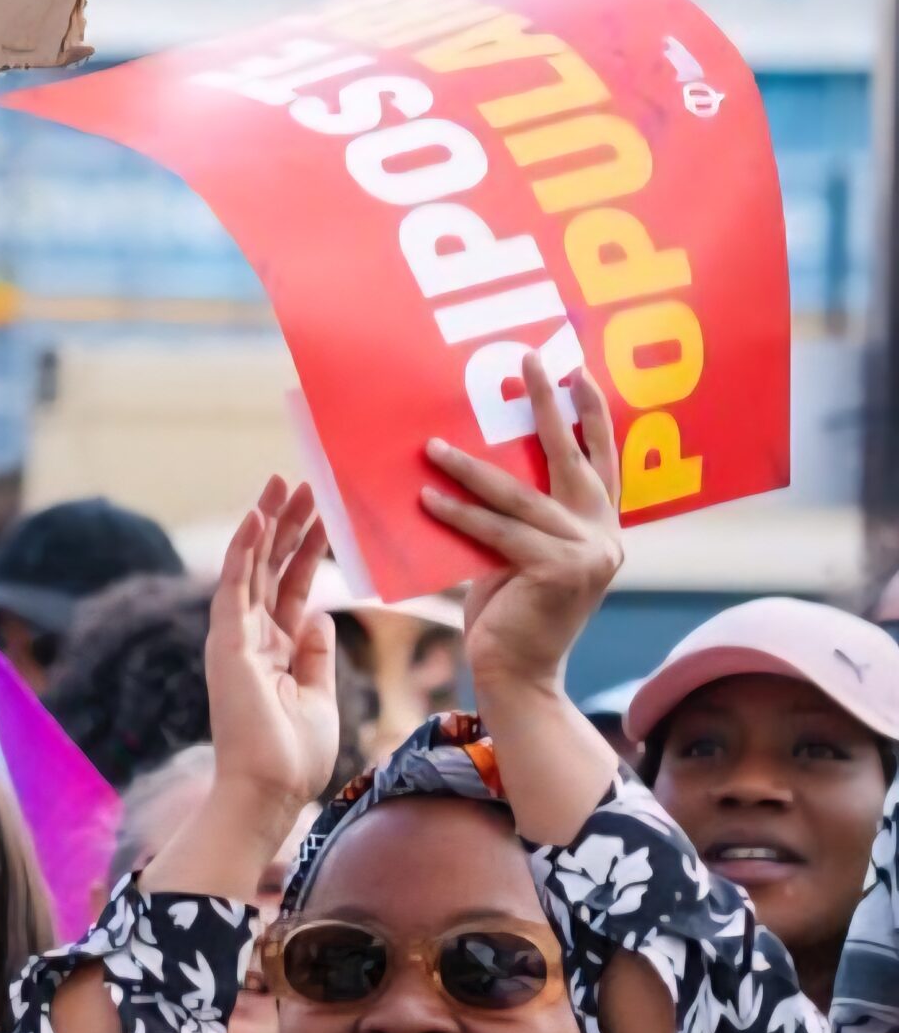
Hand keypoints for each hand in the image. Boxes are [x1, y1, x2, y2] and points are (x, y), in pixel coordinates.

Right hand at [204, 477, 337, 814]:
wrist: (270, 792)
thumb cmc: (293, 756)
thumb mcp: (319, 697)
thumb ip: (315, 655)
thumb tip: (318, 616)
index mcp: (274, 649)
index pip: (290, 586)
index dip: (305, 549)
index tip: (320, 513)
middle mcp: (250, 636)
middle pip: (270, 567)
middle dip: (287, 524)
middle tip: (301, 482)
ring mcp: (235, 637)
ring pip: (251, 566)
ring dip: (267, 523)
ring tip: (282, 483)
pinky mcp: (226, 643)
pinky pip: (234, 586)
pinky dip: (244, 550)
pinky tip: (256, 517)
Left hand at [422, 354, 621, 704]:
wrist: (517, 674)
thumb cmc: (511, 610)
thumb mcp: (520, 552)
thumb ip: (520, 515)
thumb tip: (475, 461)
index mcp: (601, 528)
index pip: (600, 459)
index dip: (590, 414)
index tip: (575, 369)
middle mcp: (604, 536)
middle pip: (572, 456)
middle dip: (548, 404)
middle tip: (528, 358)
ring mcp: (586, 554)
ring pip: (519, 495)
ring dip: (469, 467)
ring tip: (431, 443)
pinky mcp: (557, 571)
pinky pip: (497, 531)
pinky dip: (459, 513)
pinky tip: (427, 497)